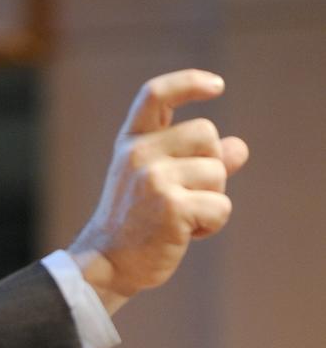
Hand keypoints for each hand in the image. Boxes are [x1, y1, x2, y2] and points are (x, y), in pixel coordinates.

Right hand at [69, 69, 248, 312]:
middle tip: (188, 194)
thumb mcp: (160, 182)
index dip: (189, 83)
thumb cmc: (137, 223)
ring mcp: (153, 179)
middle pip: (206, 134)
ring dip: (212, 199)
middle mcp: (139, 154)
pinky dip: (212, 224)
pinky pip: (220, 206)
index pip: (156, 95)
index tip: (218, 86)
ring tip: (182, 218)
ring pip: (217, 172)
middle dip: (210, 164)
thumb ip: (198, 161)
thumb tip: (239, 147)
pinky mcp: (171, 207)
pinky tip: (185, 234)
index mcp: (132, 142)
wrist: (107, 264)